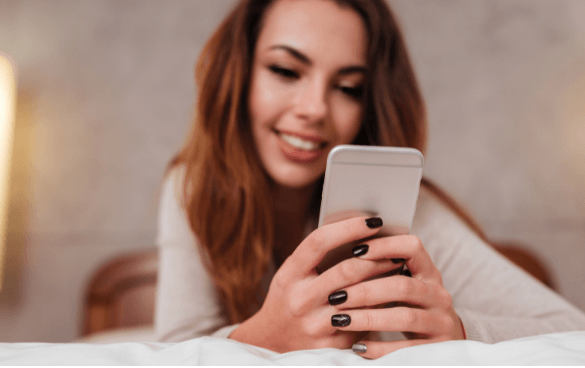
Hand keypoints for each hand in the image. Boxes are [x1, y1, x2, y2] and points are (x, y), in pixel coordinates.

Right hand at [229, 216, 403, 352]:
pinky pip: (362, 322)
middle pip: (346, 270)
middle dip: (376, 257)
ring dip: (383, 280)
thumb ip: (316, 257)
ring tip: (397, 267)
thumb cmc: (289, 298)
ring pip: (359, 298)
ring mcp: (314, 325)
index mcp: (289, 275)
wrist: (273, 343)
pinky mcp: (329, 346)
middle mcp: (299, 299)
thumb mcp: (292, 275)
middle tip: (395, 248)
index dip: (348, 228)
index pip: (319, 242)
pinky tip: (389, 297)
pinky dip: (378, 307)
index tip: (373, 220)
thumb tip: (358, 234)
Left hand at [327, 234, 464, 358]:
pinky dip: (379, 347)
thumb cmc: (413, 308)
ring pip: (404, 317)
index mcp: (429, 273)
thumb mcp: (405, 286)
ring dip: (368, 318)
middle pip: (403, 286)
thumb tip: (344, 250)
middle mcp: (439, 295)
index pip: (413, 247)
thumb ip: (384, 271)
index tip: (355, 250)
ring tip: (340, 320)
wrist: (444, 345)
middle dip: (365, 291)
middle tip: (336, 296)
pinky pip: (406, 349)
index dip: (385, 246)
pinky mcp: (437, 349)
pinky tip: (357, 346)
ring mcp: (441, 322)